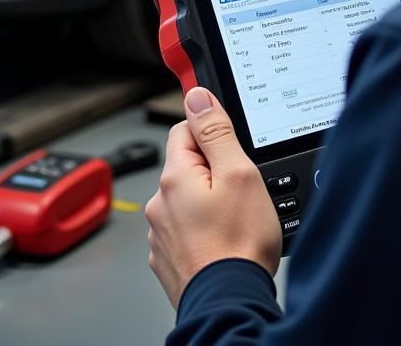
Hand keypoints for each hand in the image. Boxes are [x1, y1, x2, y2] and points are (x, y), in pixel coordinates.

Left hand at [145, 86, 282, 307]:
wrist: (229, 303)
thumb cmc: (238, 243)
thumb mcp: (239, 172)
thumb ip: (216, 131)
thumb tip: (197, 97)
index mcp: (174, 177)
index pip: (185, 128)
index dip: (212, 132)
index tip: (230, 145)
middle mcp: (159, 204)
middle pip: (187, 166)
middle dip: (213, 171)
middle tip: (241, 190)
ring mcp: (161, 234)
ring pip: (188, 200)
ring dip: (208, 203)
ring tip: (235, 221)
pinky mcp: (169, 259)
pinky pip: (187, 230)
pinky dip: (203, 231)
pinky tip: (224, 241)